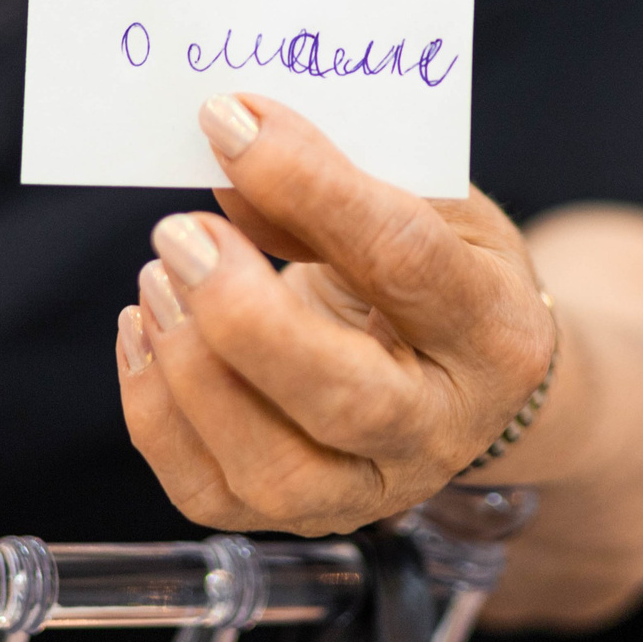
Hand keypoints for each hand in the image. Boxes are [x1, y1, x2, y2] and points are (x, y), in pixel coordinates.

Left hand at [117, 93, 556, 535]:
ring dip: (190, 369)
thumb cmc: (445, 266)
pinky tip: (147, 330)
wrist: (467, 376)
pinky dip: (155, 411)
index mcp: (495, 329)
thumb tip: (230, 159)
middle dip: (243, 316)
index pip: (404, 258)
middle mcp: (443, 428)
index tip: (229, 121)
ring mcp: (373, 489)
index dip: (310, 185)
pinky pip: (208, 492)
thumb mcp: (429, 203)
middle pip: (344, 398)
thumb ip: (341, 180)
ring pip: (271, 469)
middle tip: (177, 234)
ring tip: (157, 277)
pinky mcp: (302, 519)